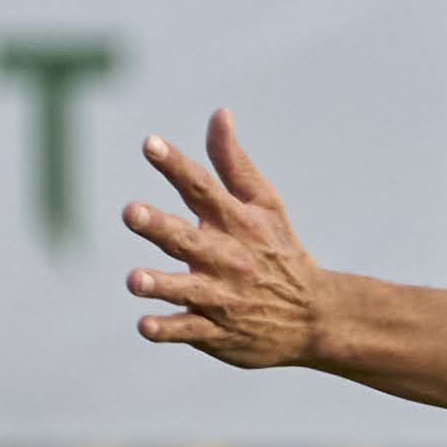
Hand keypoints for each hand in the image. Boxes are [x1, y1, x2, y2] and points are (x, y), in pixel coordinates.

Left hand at [124, 113, 324, 368]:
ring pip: (187, 290)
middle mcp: (228, 258)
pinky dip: (169, 330)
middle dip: (160, 226)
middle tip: (131, 212)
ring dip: (161, 285)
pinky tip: (145, 326)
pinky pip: (191, 331)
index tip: (150, 144)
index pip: (203, 188)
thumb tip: (219, 113)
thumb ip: (233, 162)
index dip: (176, 166)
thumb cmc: (280, 252)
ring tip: (134, 280)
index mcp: (237, 222)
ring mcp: (223, 297)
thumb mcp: (265, 204)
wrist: (315, 318)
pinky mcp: (218, 332)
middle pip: (188, 240)